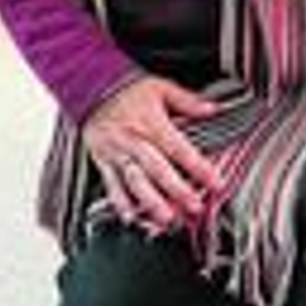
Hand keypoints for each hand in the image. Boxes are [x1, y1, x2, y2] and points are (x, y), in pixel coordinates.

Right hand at [81, 76, 222, 234]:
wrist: (90, 86)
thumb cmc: (126, 89)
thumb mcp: (160, 88)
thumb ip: (187, 101)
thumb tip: (212, 108)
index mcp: (151, 123)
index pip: (179, 148)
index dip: (198, 166)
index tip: (215, 182)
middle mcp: (134, 140)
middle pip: (158, 168)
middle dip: (177, 190)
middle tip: (194, 206)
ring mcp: (117, 152)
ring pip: (135, 180)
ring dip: (150, 201)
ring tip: (165, 218)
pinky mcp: (103, 161)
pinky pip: (111, 184)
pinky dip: (120, 202)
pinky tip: (130, 217)